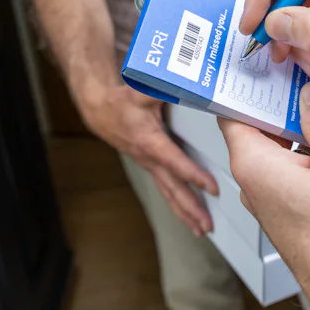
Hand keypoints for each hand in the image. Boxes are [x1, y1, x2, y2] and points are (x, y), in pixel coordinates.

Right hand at [77, 83, 217, 235]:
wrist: (98, 109)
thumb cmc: (121, 100)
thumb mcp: (142, 90)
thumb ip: (161, 87)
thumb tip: (182, 80)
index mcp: (149, 141)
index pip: (174, 161)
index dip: (192, 174)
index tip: (211, 187)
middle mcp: (148, 158)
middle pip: (172, 188)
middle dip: (190, 207)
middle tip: (206, 225)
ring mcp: (148, 165)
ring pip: (168, 193)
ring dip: (184, 213)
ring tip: (201, 230)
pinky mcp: (149, 167)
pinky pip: (165, 189)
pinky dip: (177, 204)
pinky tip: (189, 216)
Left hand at [218, 82, 309, 309]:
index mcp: (252, 162)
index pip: (232, 111)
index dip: (248, 84)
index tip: (265, 65)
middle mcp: (253, 182)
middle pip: (258, 127)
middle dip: (285, 103)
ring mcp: (271, 200)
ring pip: (280, 150)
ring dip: (302, 129)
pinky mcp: (289, 213)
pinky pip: (293, 172)